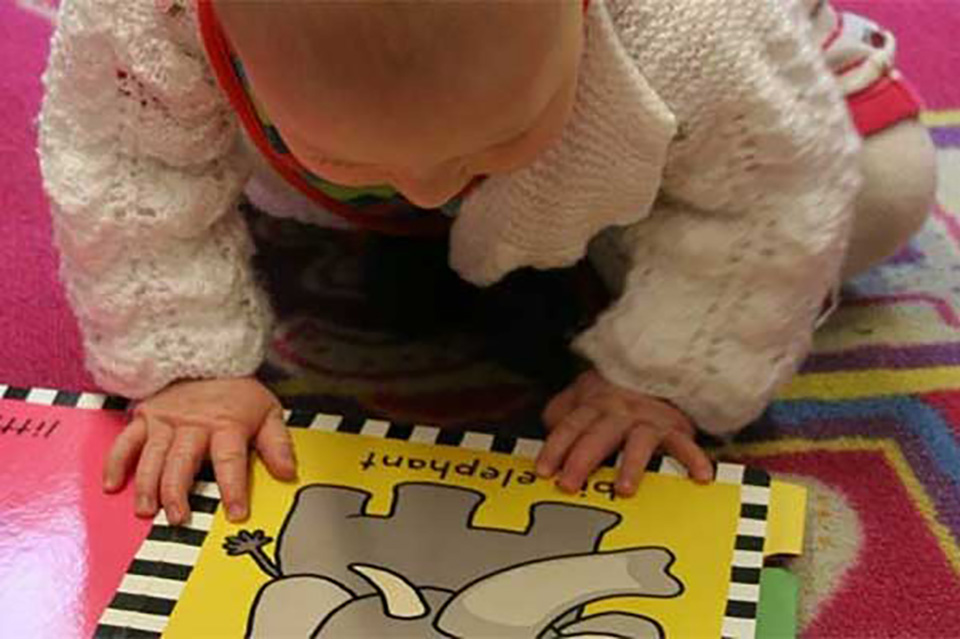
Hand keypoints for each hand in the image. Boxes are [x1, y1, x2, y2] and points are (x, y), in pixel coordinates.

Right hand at [102, 377, 296, 524]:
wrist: (208, 355)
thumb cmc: (237, 393)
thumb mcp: (267, 412)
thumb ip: (277, 444)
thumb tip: (288, 473)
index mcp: (226, 424)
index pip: (230, 460)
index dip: (234, 488)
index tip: (236, 513)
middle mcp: (193, 424)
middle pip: (182, 462)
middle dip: (178, 492)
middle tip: (178, 518)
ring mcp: (165, 420)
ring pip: (152, 457)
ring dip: (147, 485)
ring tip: (146, 511)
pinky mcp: (145, 416)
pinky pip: (125, 441)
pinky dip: (115, 463)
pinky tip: (112, 485)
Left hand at [536, 369, 712, 495]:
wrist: (657, 367)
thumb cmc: (614, 394)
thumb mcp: (582, 396)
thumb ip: (562, 414)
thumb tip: (545, 433)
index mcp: (593, 405)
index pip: (570, 426)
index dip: (555, 448)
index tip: (544, 470)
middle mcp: (619, 411)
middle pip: (598, 435)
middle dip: (582, 459)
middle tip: (569, 484)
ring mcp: (648, 420)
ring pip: (638, 441)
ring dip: (631, 464)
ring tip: (624, 489)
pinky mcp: (674, 428)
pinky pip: (685, 444)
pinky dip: (693, 459)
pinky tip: (698, 477)